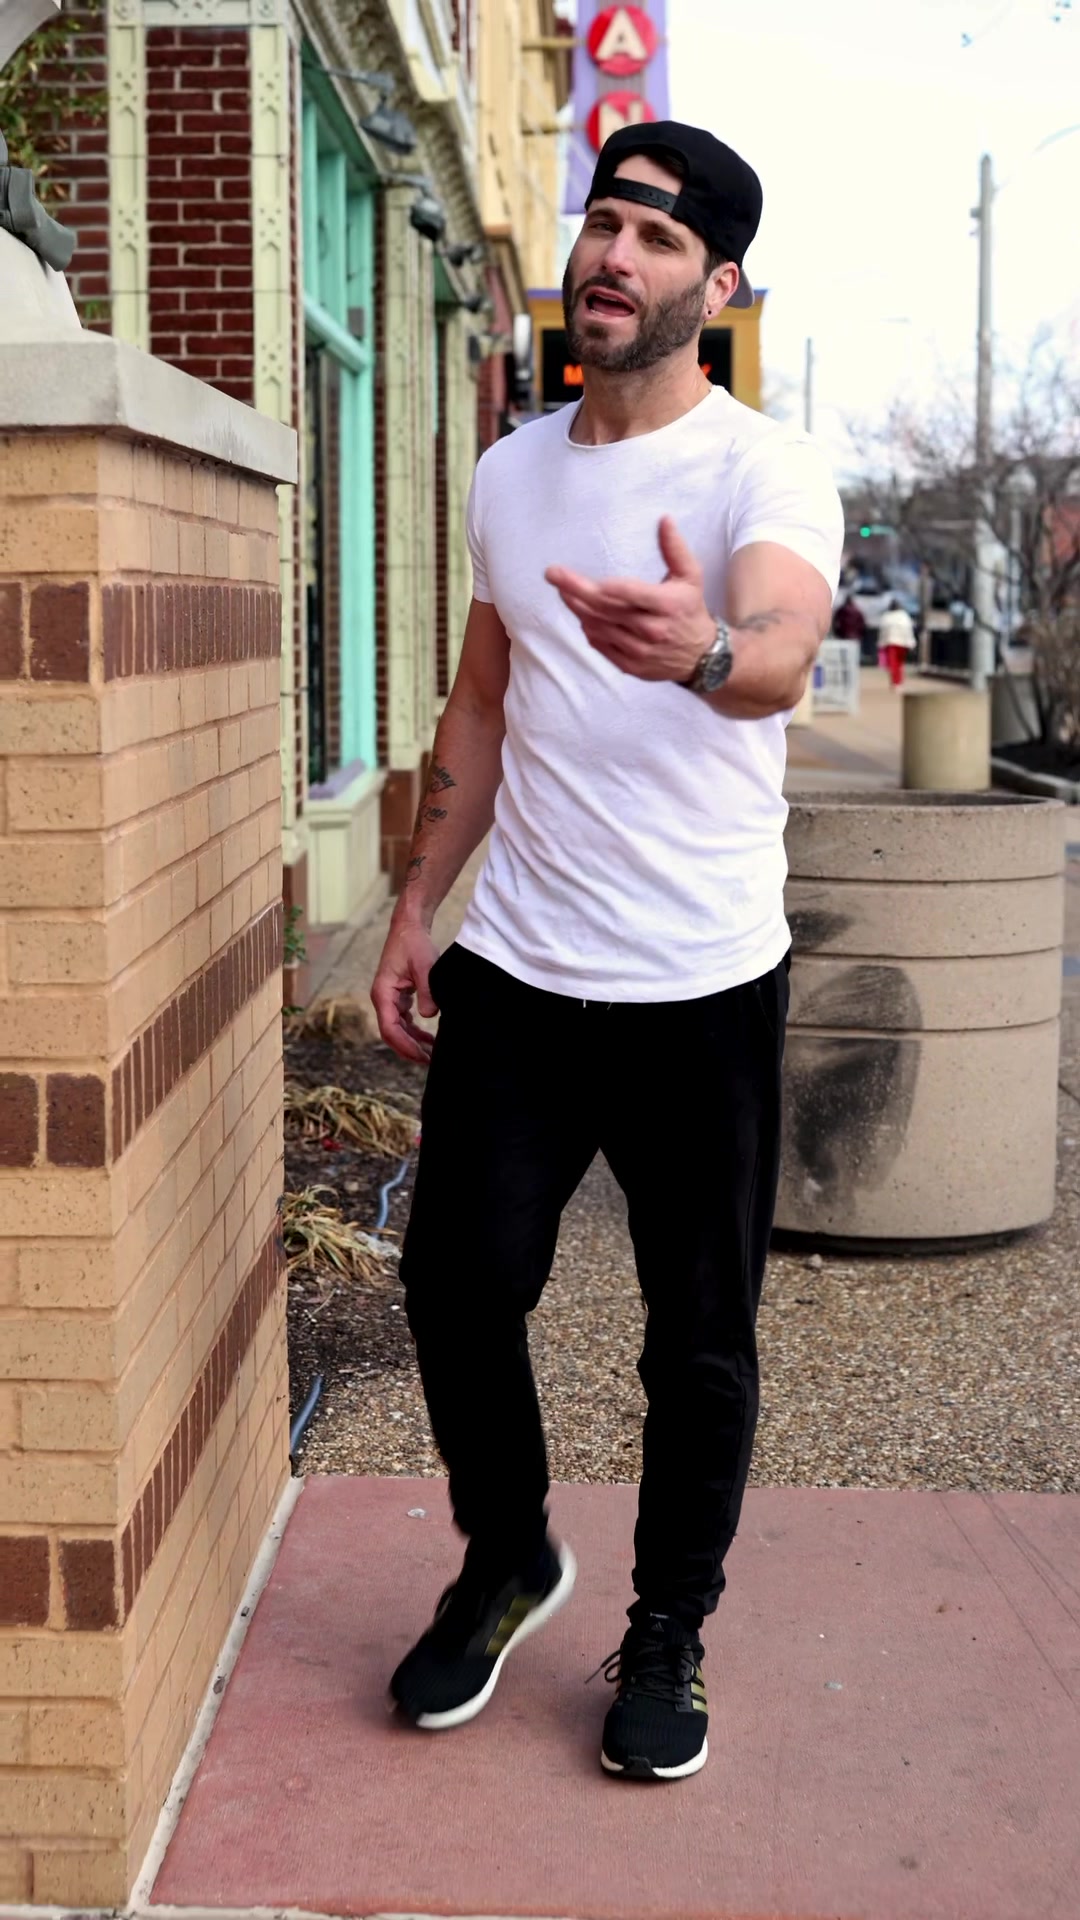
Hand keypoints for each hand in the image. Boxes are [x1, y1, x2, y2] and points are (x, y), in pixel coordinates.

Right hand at [371, 919, 440, 1063]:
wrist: (409, 928)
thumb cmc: (414, 944)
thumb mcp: (425, 966)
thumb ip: (427, 992)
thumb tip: (429, 1017)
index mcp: (383, 993)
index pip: (390, 1029)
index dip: (405, 1045)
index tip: (422, 1056)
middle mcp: (383, 999)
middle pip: (392, 1034)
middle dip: (409, 1050)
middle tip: (430, 1062)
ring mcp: (389, 999)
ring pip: (398, 1029)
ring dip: (413, 1042)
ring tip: (432, 1055)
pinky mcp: (398, 997)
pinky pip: (403, 1021)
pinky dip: (415, 1032)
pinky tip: (429, 1040)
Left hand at [545, 516, 714, 682]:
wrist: (701, 656)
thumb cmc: (691, 609)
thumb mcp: (691, 576)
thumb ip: (675, 548)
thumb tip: (664, 520)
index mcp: (666, 605)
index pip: (628, 593)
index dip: (602, 586)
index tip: (574, 575)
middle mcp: (652, 630)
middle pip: (605, 609)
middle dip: (575, 590)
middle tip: (553, 574)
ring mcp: (639, 650)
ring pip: (599, 627)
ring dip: (578, 608)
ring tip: (564, 590)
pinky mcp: (630, 665)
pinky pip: (601, 645)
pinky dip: (589, 629)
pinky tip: (582, 614)